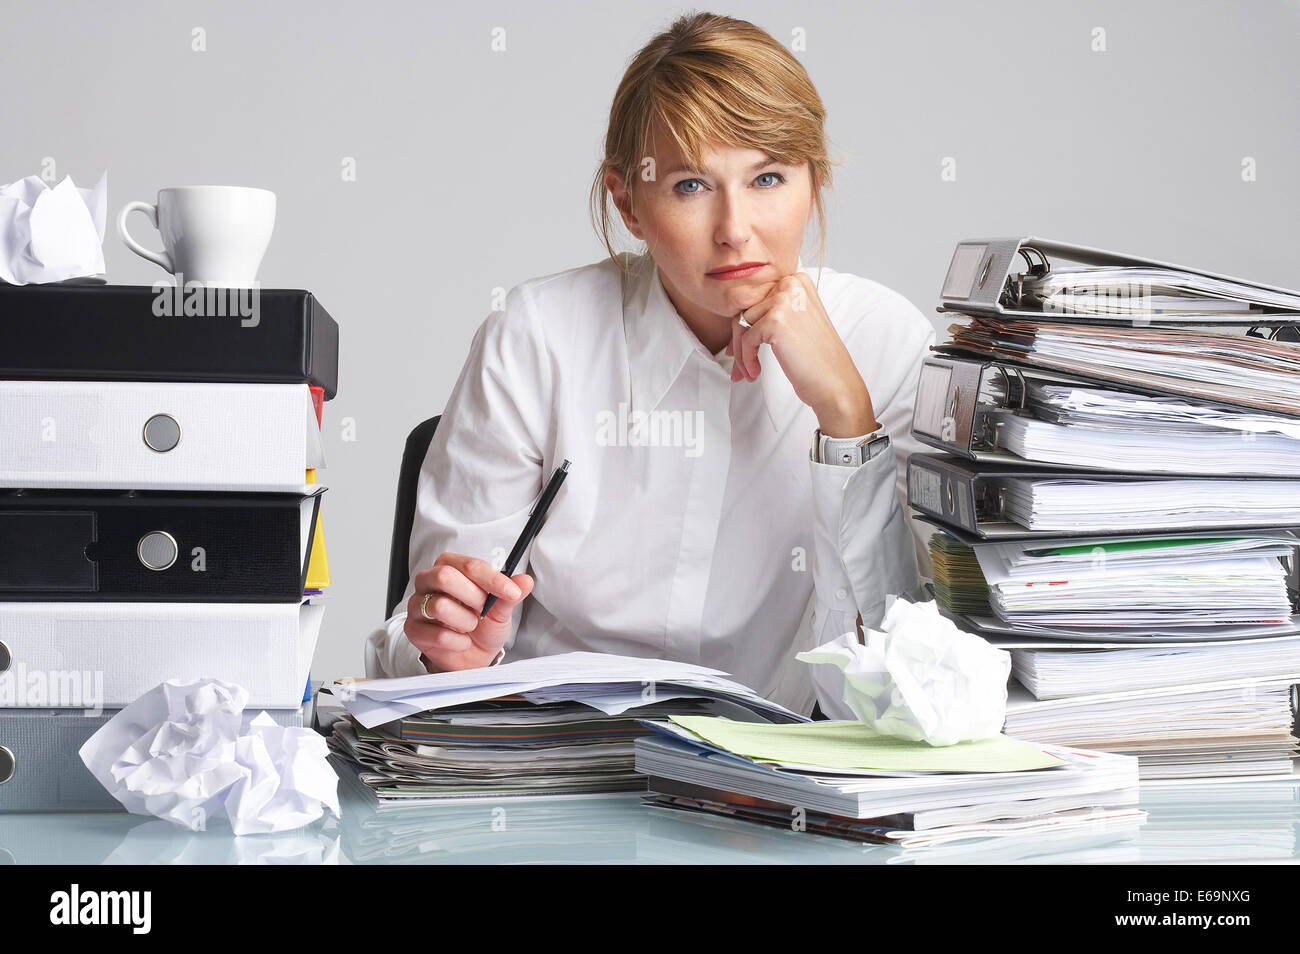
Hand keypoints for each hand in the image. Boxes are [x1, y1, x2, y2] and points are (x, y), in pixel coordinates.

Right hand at [403, 552, 533, 671]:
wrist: (472, 656)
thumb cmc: (483, 627)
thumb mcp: (501, 610)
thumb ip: (509, 594)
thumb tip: (524, 581)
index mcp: (451, 567)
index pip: (469, 565)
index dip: (492, 579)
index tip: (511, 592)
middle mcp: (429, 581)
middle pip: (445, 577)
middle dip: (473, 597)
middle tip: (483, 610)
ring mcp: (417, 605)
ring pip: (440, 606)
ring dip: (465, 621)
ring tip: (470, 626)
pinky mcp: (413, 629)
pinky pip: (438, 634)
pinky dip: (458, 642)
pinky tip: (461, 641)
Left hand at [727, 272, 877, 436]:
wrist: (834, 382)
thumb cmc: (817, 359)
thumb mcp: (796, 322)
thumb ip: (772, 312)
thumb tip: (737, 319)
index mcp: (797, 281)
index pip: (757, 299)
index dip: (746, 326)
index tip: (741, 348)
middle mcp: (791, 284)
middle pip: (746, 310)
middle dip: (739, 341)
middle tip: (739, 366)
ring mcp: (783, 301)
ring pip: (741, 325)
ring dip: (741, 353)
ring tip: (748, 371)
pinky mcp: (774, 320)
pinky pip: (745, 340)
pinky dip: (745, 359)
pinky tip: (755, 372)